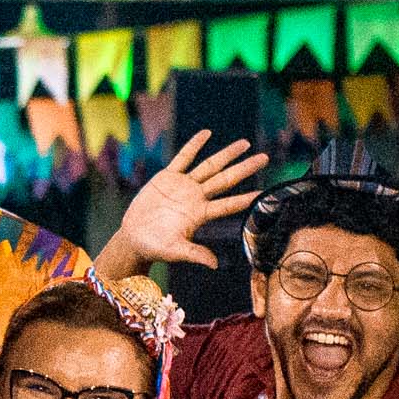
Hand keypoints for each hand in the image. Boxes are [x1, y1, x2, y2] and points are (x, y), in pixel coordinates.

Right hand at [102, 130, 267, 275]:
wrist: (135, 237)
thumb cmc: (155, 247)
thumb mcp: (174, 251)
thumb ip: (194, 254)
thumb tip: (214, 264)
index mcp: (200, 214)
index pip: (227, 205)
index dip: (244, 199)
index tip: (262, 193)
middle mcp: (196, 197)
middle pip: (225, 180)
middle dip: (244, 169)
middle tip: (264, 158)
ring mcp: (183, 186)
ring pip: (209, 166)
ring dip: (226, 155)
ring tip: (244, 143)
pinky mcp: (168, 177)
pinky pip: (183, 158)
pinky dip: (193, 146)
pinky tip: (206, 134)